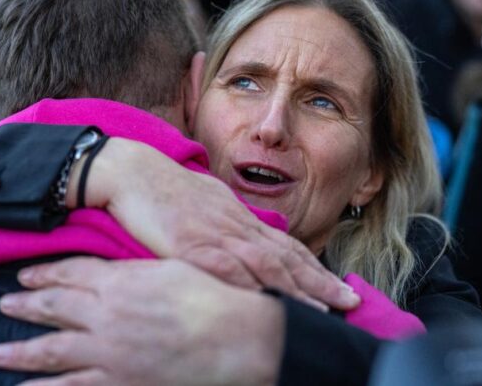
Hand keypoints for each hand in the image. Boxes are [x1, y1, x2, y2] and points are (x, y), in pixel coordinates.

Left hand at [0, 258, 283, 385]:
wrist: (234, 337)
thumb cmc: (212, 297)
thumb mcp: (170, 269)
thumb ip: (134, 272)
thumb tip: (109, 272)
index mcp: (120, 282)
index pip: (72, 273)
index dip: (45, 273)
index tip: (25, 274)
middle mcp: (105, 315)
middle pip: (55, 307)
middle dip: (27, 305)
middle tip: (5, 304)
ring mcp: (108, 352)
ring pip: (53, 350)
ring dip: (23, 351)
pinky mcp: (118, 382)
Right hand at [68, 138, 359, 310]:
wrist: (131, 170)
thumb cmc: (164, 187)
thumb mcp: (205, 202)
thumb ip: (228, 222)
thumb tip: (245, 235)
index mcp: (239, 217)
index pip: (286, 247)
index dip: (315, 268)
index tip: (338, 286)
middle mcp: (236, 227)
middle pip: (288, 258)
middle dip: (321, 282)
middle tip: (350, 301)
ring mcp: (217, 237)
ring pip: (268, 266)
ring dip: (299, 290)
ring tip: (325, 310)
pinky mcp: (194, 247)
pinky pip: (230, 271)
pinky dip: (255, 289)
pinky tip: (270, 304)